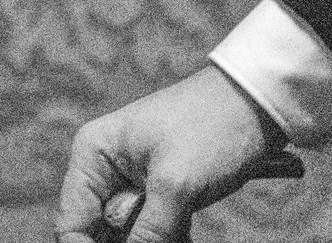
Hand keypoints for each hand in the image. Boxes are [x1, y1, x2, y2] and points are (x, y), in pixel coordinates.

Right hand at [55, 66, 303, 242]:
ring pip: (131, 237)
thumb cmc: (213, 128)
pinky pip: (154, 232)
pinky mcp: (160, 192)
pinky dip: (172, 239)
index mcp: (94, 154)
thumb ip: (147, 234)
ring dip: (158, 240)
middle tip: (170, 230)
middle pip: (100, 234)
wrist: (260, 102)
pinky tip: (187, 234)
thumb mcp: (177, 186)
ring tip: (183, 228)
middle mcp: (106, 168)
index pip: (71, 225)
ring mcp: (133, 181)